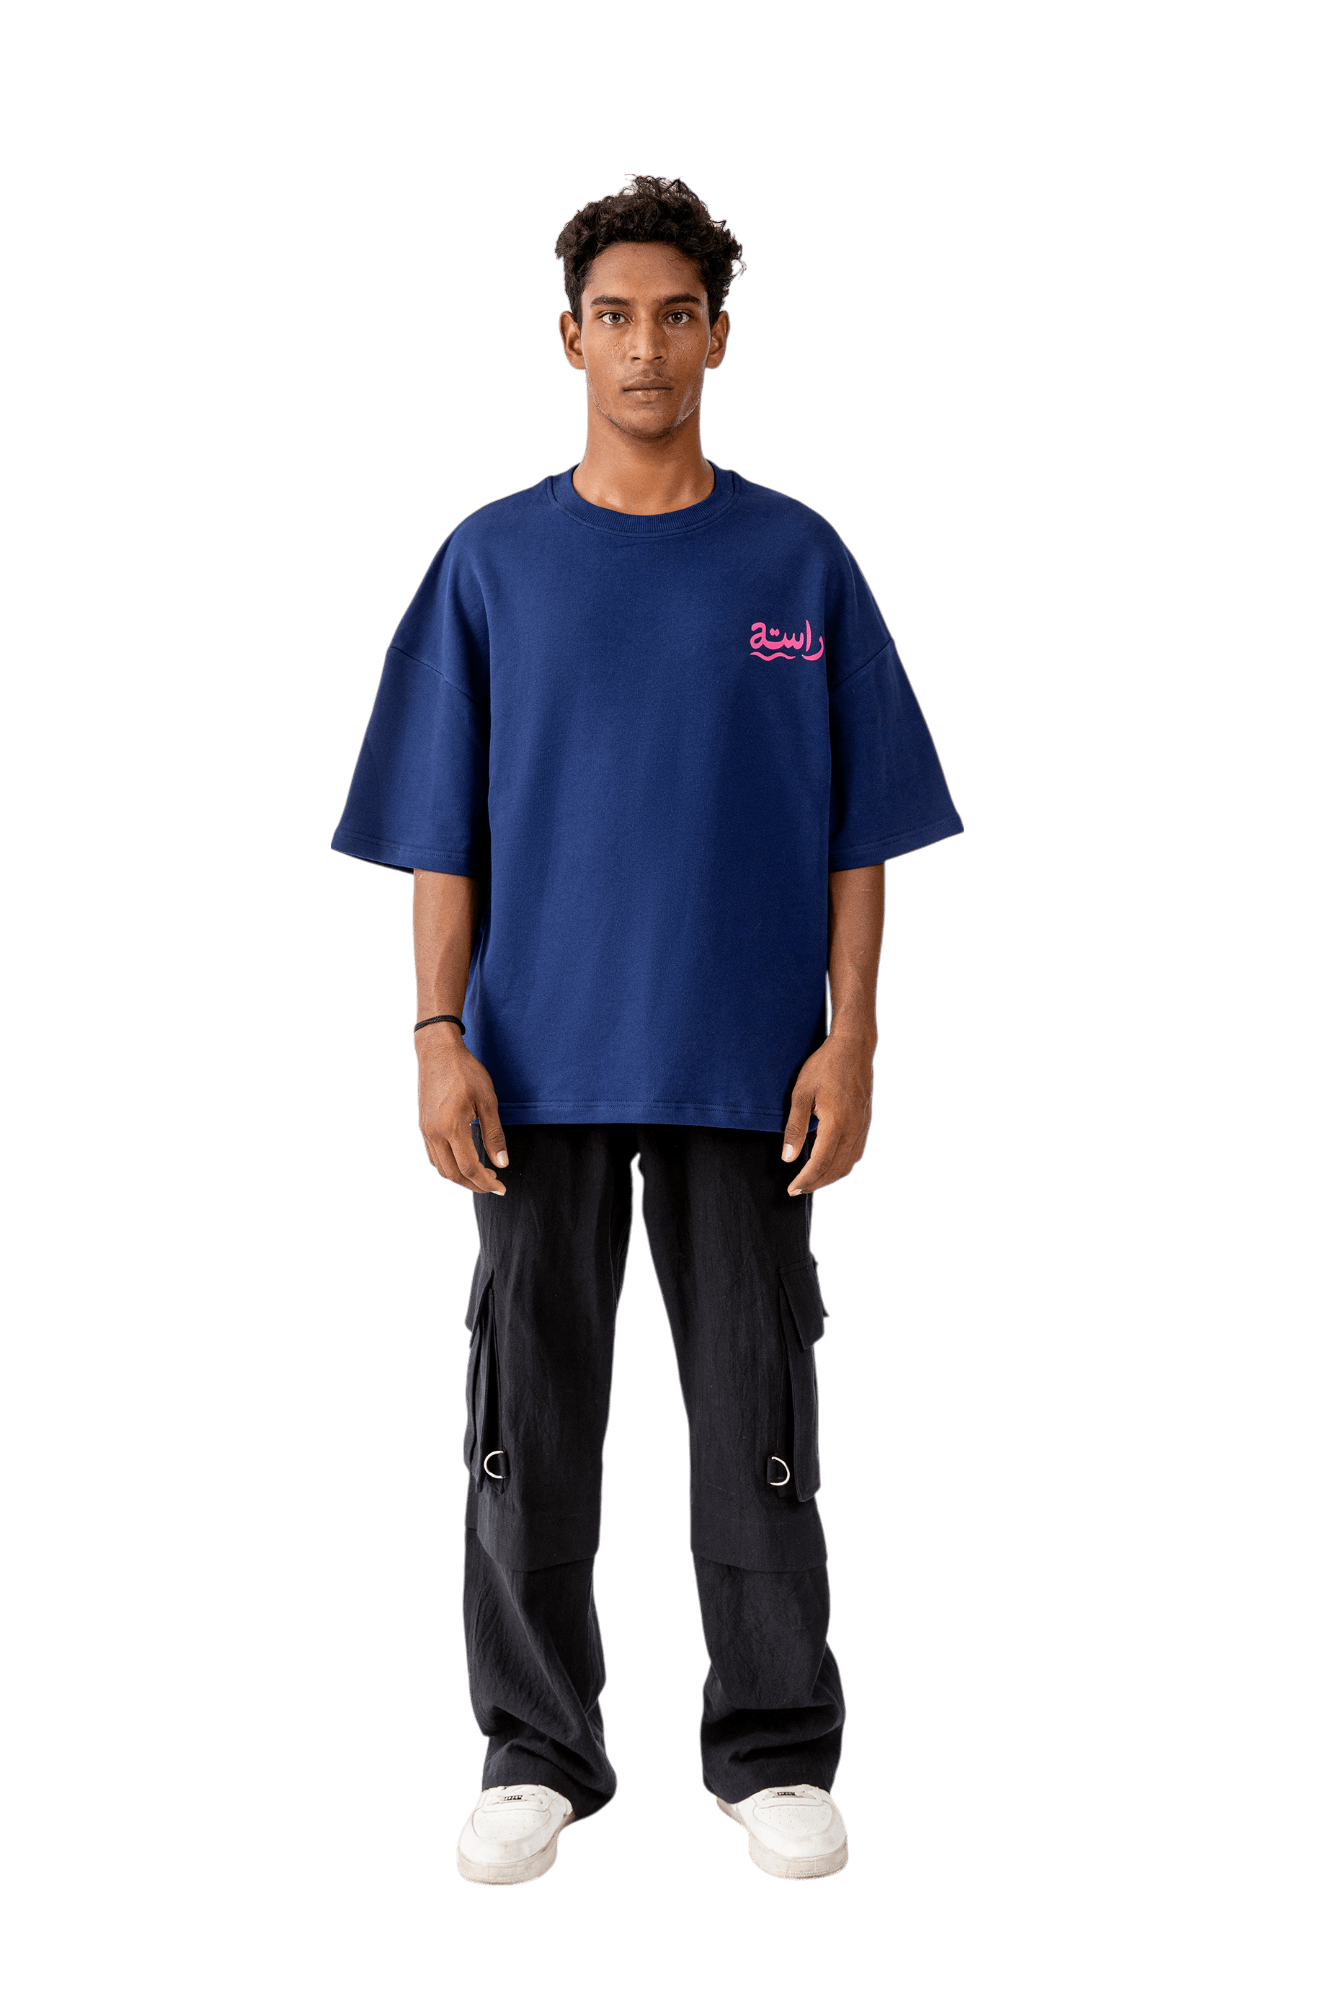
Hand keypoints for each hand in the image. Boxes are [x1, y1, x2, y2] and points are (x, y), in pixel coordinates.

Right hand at [415, 1027, 508, 1194]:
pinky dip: (449, 1166)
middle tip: (493, 1185)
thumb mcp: (487, 1101)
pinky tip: (463, 1163)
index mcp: (451, 1127)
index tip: (501, 1188)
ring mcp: (425, 1130)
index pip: (469, 1167)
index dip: (486, 1182)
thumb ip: (494, 1135)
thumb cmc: (465, 1071)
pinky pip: (434, 1156)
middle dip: (474, 1184)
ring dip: (461, 1177)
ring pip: (441, 1167)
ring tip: (480, 1177)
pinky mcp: (423, 1126)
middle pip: (453, 1173)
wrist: (438, 1051)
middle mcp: (434, 1133)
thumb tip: (502, 1163)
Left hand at [781, 1031, 874, 1194]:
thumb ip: (795, 1128)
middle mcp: (853, 1129)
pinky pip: (856, 1152)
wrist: (853, 1048)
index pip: (819, 1164)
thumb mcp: (801, 1094)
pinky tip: (831, 1164)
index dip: (805, 1180)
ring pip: (848, 1163)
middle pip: (835, 1169)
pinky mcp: (865, 1122)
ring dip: (830, 1176)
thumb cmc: (825, 1066)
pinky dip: (843, 1165)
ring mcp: (862, 1126)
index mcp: (836, 1124)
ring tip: (812, 1180)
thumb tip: (788, 1158)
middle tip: (798, 1189)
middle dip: (816, 1183)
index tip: (792, 1189)